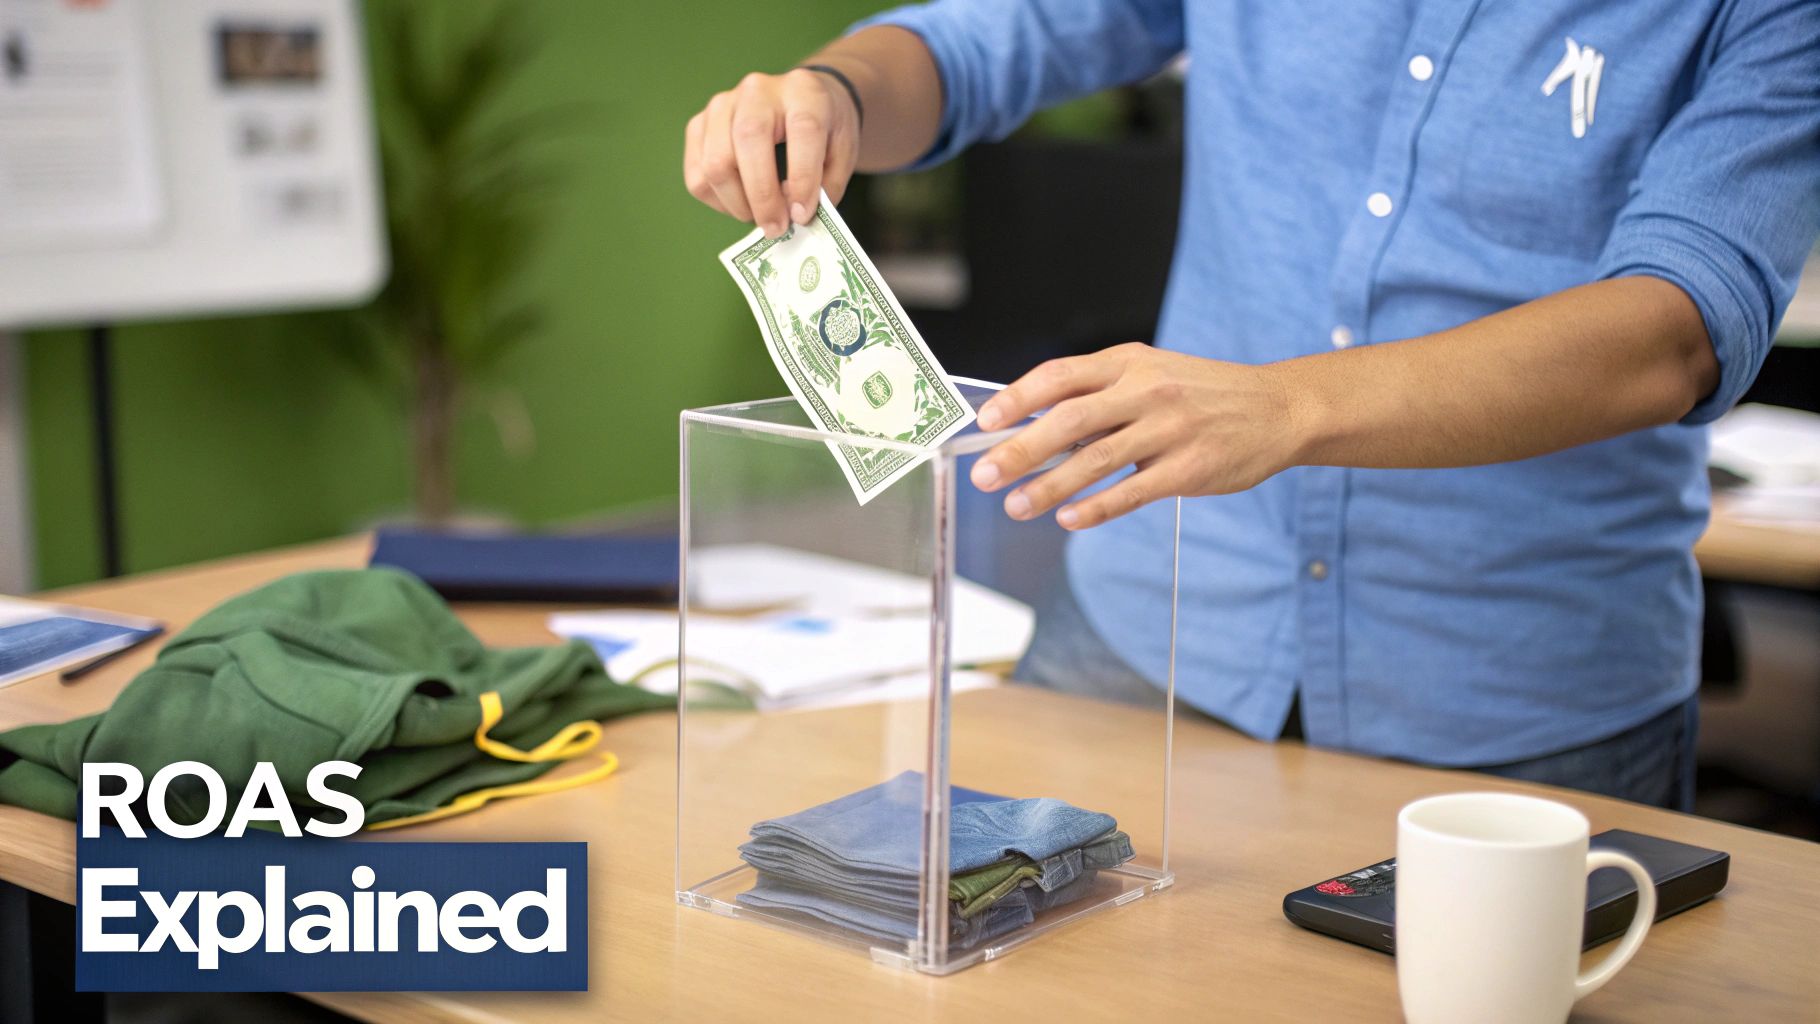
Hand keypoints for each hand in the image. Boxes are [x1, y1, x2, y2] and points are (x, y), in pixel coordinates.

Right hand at [683, 68, 860, 237]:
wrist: (798, 100)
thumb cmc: (823, 130)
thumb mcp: (842, 151)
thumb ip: (826, 183)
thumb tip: (795, 215)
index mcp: (803, 92)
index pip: (803, 129)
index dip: (803, 177)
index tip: (802, 215)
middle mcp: (758, 91)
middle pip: (748, 140)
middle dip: (762, 196)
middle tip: (776, 228)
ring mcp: (722, 105)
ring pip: (716, 161)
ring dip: (737, 203)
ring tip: (760, 218)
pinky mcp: (698, 124)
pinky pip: (697, 174)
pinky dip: (717, 201)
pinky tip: (741, 205)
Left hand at [969, 343, 1302, 529]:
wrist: (1279, 407)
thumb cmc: (1204, 394)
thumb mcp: (1152, 372)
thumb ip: (1101, 394)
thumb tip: (1036, 426)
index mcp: (1129, 363)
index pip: (1061, 376)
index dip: (1018, 398)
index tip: (986, 421)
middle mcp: (1146, 391)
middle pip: (1069, 421)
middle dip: (1021, 449)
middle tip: (985, 475)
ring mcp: (1169, 430)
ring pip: (1096, 461)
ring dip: (1049, 486)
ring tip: (1016, 505)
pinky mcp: (1189, 468)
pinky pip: (1132, 491)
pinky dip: (1096, 508)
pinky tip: (1068, 520)